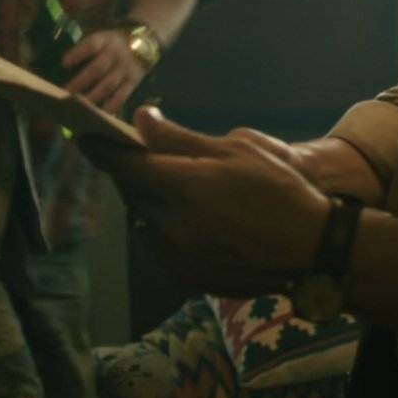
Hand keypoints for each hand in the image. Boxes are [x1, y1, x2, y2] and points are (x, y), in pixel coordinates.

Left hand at [61, 29, 148, 114]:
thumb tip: (62, 48)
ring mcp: (125, 69)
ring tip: (79, 106)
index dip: (78, 54)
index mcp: (105, 40)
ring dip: (93, 97)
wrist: (146, 43)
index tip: (64, 63)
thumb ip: (83, 41)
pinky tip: (99, 114)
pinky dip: (111, 107)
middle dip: (81, 81)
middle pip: (97, 69)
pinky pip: (121, 96)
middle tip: (66, 92)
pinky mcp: (132, 82)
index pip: (91, 45)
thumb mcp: (100, 33)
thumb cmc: (112, 41)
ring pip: (108, 85)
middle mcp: (115, 54)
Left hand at [85, 108, 328, 296]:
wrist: (313, 250)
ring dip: (152, 205)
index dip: (100, 149)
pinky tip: (197, 225)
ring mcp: (175, 255)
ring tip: (180, 194)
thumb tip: (142, 120)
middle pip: (133, 193)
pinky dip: (168, 232)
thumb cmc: (281, 189)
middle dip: (133, 175)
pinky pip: (162, 248)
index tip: (84, 137)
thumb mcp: (237, 149)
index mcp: (181, 185)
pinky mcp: (186, 277)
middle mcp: (170, 223)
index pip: (124, 164)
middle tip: (146, 161)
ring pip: (146, 223)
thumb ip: (182, 140)